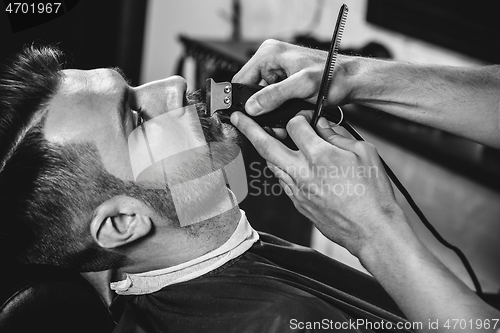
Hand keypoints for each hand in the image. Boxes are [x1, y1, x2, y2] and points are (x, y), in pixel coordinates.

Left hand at [231, 109, 405, 256]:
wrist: (372, 230)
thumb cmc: (373, 194)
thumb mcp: (364, 152)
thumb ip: (337, 136)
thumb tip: (322, 126)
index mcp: (319, 155)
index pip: (295, 126)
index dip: (299, 117)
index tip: (305, 118)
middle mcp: (302, 172)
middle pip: (266, 145)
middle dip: (248, 128)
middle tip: (237, 118)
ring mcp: (297, 190)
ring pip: (271, 164)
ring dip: (264, 149)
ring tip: (260, 137)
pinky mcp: (298, 203)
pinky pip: (282, 180)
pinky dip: (280, 168)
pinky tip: (287, 163)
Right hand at [233, 40, 345, 115]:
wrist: (350, 81)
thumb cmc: (333, 76)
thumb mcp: (302, 86)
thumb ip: (274, 95)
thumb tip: (251, 106)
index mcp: (269, 54)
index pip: (240, 80)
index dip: (241, 100)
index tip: (244, 118)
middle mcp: (271, 61)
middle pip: (250, 91)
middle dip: (259, 110)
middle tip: (270, 124)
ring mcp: (277, 72)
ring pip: (262, 99)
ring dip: (271, 112)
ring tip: (284, 120)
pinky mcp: (285, 83)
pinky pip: (273, 100)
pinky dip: (279, 111)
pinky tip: (291, 114)